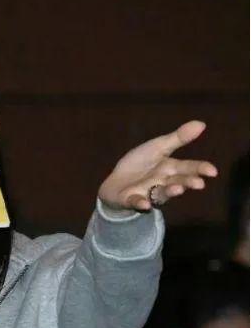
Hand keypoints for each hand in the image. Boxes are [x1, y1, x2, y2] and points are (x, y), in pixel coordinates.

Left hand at [98, 120, 217, 211]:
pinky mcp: (132, 200)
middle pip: (178, 182)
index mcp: (170, 169)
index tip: (212, 171)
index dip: (200, 169)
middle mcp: (163, 183)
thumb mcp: (158, 147)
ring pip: (161, 194)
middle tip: (199, 183)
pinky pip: (137, 202)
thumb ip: (178, 138)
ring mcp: (148, 193)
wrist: (116, 182)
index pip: (188, 168)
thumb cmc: (140, 164)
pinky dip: (141, 203)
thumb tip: (202, 124)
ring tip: (178, 189)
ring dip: (170, 192)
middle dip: (188, 182)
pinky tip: (145, 203)